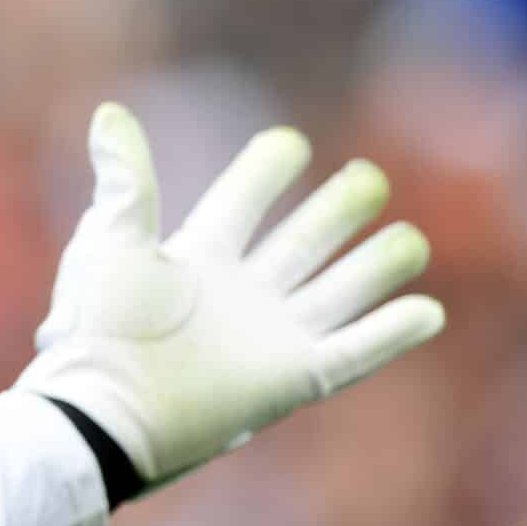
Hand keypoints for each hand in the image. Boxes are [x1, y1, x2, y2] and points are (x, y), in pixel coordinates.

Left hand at [17, 102, 444, 486]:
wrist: (104, 413)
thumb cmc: (99, 331)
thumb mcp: (112, 245)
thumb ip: (127, 181)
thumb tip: (109, 112)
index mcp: (195, 259)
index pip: (243, 201)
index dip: (267, 170)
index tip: (289, 143)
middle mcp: (239, 294)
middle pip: (303, 240)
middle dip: (338, 210)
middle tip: (368, 178)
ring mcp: (268, 336)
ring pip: (339, 291)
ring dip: (377, 265)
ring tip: (410, 239)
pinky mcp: (290, 379)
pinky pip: (352, 353)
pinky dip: (390, 334)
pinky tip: (427, 310)